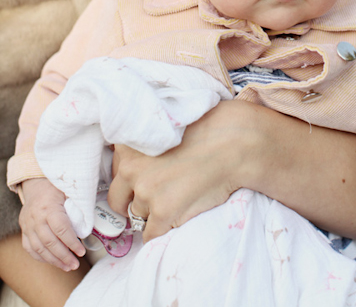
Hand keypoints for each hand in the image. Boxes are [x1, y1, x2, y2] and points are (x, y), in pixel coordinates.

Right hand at [19, 178, 85, 270]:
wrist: (36, 186)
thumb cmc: (56, 189)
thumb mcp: (69, 193)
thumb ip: (77, 208)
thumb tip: (88, 226)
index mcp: (50, 207)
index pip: (61, 229)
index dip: (72, 243)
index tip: (81, 252)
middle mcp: (37, 218)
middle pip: (50, 242)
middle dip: (64, 256)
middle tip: (75, 264)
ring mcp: (28, 225)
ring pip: (39, 248)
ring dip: (54, 261)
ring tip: (67, 267)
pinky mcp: (24, 230)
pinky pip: (30, 249)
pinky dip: (41, 258)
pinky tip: (53, 262)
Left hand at [108, 102, 251, 241]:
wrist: (233, 142)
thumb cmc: (205, 129)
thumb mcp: (163, 126)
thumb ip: (141, 143)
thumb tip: (128, 165)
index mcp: (128, 142)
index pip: (116, 170)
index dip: (132, 176)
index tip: (145, 177)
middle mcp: (129, 167)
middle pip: (118, 198)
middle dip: (133, 199)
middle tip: (157, 194)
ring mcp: (145, 191)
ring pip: (136, 215)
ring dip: (152, 212)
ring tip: (177, 197)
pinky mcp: (162, 212)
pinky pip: (150, 234)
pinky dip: (162, 230)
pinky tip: (178, 215)